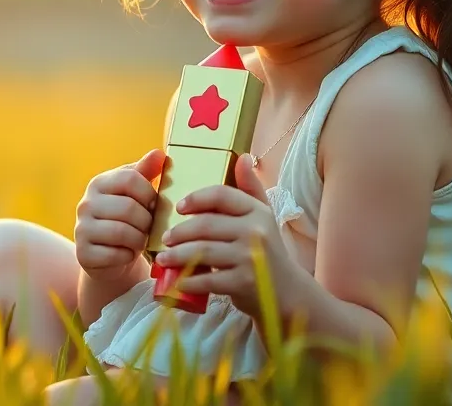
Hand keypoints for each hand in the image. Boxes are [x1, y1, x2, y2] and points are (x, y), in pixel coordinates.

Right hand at [74, 148, 164, 282]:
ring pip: (122, 232)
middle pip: (128, 208)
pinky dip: (128, 256)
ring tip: (141, 240)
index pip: (130, 179)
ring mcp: (82, 229)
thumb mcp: (135, 194)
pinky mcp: (83, 254)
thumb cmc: (127, 220)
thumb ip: (145, 173)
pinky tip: (127, 253)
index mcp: (99, 183)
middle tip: (149, 227)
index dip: (149, 193)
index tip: (153, 204)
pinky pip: (115, 255)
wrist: (108, 257)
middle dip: (147, 221)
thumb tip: (159, 153)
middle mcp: (86, 204)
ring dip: (139, 240)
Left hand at [153, 153, 301, 318]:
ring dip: (178, 255)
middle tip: (165, 238)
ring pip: (202, 251)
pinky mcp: (243, 283)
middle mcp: (255, 232)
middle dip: (179, 232)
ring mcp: (250, 258)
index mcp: (257, 212)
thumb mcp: (264, 217)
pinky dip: (189, 280)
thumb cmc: (268, 251)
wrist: (287, 293)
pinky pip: (208, 279)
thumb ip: (251, 188)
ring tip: (164, 258)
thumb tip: (243, 157)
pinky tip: (178, 280)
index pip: (221, 195)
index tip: (179, 208)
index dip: (196, 198)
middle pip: (206, 224)